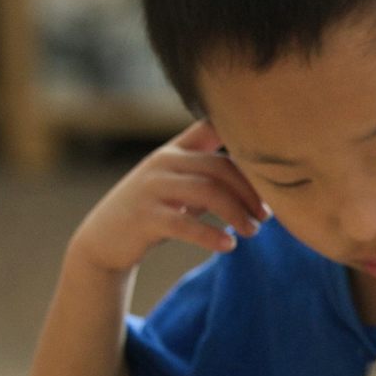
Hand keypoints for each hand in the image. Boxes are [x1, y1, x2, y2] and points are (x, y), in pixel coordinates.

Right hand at [67, 121, 268, 274]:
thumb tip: (266, 178)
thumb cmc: (155, 210)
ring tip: (253, 232)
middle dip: (250, 191)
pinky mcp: (144, 217)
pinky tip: (228, 246)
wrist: (104, 239)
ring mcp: (151, 188)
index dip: (243, 142)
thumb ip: (210, 173)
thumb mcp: (180, 184)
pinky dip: (211, 235)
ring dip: (237, 213)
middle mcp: (163, 162)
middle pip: (220, 166)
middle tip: (267, 215)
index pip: (212, 130)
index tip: (271, 166)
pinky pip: (185, 224)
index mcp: (174, 150)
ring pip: (208, 191)